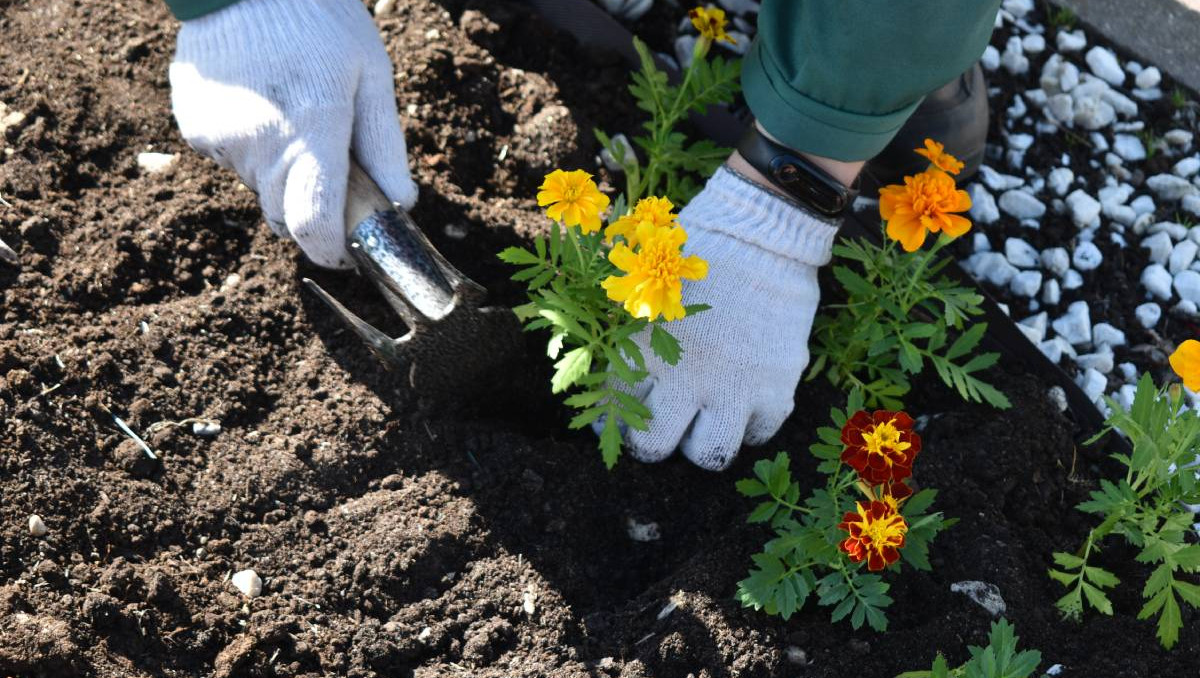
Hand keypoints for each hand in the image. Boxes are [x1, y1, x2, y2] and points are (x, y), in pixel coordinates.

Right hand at [169, 0, 416, 268]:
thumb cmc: (319, 20)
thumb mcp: (370, 74)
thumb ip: (384, 146)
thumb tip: (400, 205)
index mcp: (311, 131)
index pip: (313, 224)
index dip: (332, 250)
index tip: (347, 252)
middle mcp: (260, 144)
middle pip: (286, 217)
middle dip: (312, 210)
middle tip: (332, 171)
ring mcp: (222, 138)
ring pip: (259, 190)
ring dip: (282, 176)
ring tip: (296, 120)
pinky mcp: (195, 129)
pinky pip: (232, 163)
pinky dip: (252, 152)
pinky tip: (262, 108)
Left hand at [619, 165, 838, 469]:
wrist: (764, 229)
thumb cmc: (699, 250)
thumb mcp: (652, 289)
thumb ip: (632, 334)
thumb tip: (614, 372)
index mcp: (643, 347)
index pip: (613, 408)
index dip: (611, 421)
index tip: (619, 419)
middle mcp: (683, 375)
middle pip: (654, 447)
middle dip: (653, 443)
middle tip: (663, 428)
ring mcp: (732, 385)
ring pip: (709, 455)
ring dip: (703, 443)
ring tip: (706, 421)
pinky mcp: (775, 386)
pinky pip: (759, 434)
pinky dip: (751, 424)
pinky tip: (745, 402)